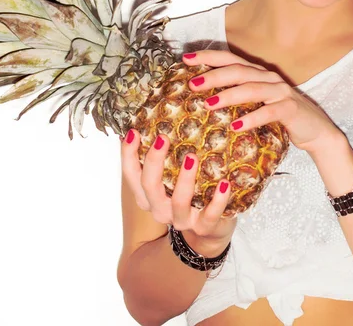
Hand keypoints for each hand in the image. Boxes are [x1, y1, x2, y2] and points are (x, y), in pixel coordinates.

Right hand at [120, 129, 236, 253]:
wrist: (208, 231)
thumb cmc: (187, 195)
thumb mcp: (169, 178)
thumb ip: (161, 157)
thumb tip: (148, 122)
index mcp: (147, 195)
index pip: (131, 174)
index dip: (128, 154)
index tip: (133, 131)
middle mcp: (160, 209)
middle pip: (149, 186)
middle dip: (154, 161)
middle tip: (163, 138)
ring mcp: (181, 219)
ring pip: (179, 202)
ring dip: (185, 179)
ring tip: (192, 157)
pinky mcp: (205, 227)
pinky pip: (211, 214)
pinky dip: (218, 199)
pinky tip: (224, 182)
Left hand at [182, 49, 343, 155]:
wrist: (316, 131)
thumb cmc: (281, 117)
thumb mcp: (257, 104)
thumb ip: (237, 98)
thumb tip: (203, 100)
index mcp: (258, 74)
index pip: (230, 59)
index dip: (208, 56)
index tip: (186, 58)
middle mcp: (269, 78)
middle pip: (238, 70)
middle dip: (213, 75)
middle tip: (193, 83)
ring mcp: (281, 92)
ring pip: (251, 88)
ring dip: (228, 95)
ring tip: (208, 104)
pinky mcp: (291, 109)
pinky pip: (269, 111)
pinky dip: (251, 118)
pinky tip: (235, 126)